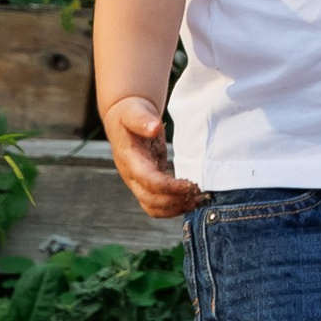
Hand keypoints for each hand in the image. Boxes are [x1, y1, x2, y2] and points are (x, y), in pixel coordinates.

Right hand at [103, 93, 202, 220]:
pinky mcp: (147, 182)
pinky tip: (189, 201)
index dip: (169, 187)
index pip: (148, 180)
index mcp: (129, 159)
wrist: (122, 119)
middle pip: (150, 199)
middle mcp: (131, 175)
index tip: (190, 185)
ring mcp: (137, 182)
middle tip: (199, 195)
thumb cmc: (129, 113)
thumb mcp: (133, 112)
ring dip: (174, 208)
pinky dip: (172, 207)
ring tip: (197, 202)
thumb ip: (142, 120)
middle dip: (174, 201)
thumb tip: (154, 127)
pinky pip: (156, 203)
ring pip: (152, 207)